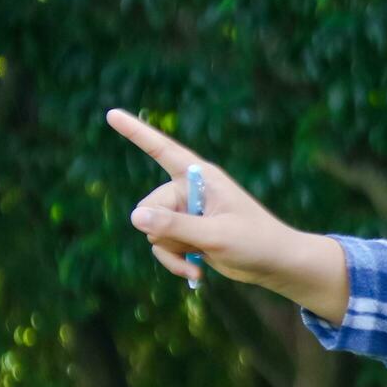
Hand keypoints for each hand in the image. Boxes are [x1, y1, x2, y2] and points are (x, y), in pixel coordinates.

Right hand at [106, 110, 349, 320]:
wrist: (275, 264)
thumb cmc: (255, 242)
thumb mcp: (215, 236)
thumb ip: (175, 227)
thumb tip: (134, 217)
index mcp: (201, 177)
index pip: (162, 150)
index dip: (136, 133)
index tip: (111, 114)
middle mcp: (189, 191)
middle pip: (149, 208)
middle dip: (164, 232)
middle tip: (197, 242)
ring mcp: (186, 213)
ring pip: (151, 231)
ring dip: (170, 252)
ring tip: (199, 260)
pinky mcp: (187, 233)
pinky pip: (161, 246)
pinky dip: (173, 262)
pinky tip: (195, 273)